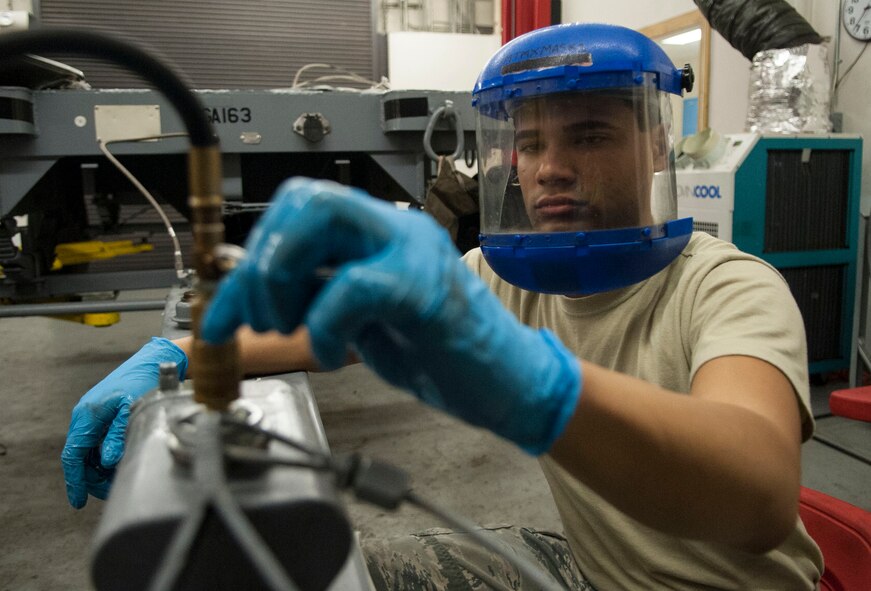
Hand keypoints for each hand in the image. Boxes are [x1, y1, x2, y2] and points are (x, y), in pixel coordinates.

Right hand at [61, 337, 186, 507]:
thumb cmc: (142, 382)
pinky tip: (120, 464)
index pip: (74, 455)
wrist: (154, 362)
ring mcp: (94, 417)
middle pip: (81, 458)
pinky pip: (99, 443)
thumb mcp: (130, 409)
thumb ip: (117, 434)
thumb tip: (107, 461)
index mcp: (86, 417)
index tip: (78, 502)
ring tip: (118, 480)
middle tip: (110, 492)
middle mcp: (85, 417)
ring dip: (100, 469)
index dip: (75, 480)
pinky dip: (106, 457)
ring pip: (90, 452)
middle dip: (92, 478)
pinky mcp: (105, 416)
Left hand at [203, 178, 580, 453]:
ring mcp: (411, 250)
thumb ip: (313, 293)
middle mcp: (392, 227)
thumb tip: (246, 293)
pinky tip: (333, 353)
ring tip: (291, 329)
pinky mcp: (425, 288)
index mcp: (374, 231)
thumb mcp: (358, 317)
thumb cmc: (435, 349)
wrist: (505, 382)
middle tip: (265, 317)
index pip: (295, 210)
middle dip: (263, 260)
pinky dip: (324, 325)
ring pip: (322, 217)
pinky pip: (352, 285)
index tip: (222, 311)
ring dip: (281, 280)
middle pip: (304, 197)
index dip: (248, 258)